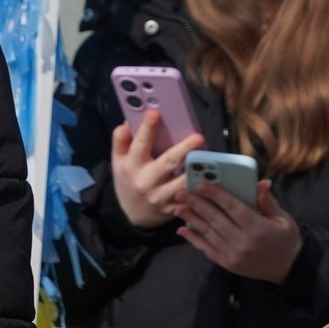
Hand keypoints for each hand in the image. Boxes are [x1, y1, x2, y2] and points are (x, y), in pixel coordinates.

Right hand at [110, 110, 204, 228]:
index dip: (147, 128)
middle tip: (199, 137)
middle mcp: (146, 181)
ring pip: (183, 183)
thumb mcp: (117, 161)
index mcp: (131, 166)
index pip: (140, 144)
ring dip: (196, 171)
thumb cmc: (127, 180)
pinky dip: (200, 190)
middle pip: (168, 162)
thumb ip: (120, 140)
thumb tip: (127, 122)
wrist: (131, 214)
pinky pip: (190, 199)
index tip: (154, 113)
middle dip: (184, 149)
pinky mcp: (172, 208)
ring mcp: (160, 197)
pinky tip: (211, 180)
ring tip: (209, 160)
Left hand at [173, 178, 302, 283]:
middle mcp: (243, 242)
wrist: (288, 270)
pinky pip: (207, 249)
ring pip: (208, 233)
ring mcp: (233, 255)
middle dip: (197, 204)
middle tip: (181, 193)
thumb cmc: (285, 239)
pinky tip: (183, 229)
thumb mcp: (283, 218)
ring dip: (192, 219)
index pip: (233, 207)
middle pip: (216, 219)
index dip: (216, 194)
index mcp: (258, 228)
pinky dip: (194, 239)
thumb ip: (268, 201)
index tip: (202, 183)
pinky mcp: (228, 264)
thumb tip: (260, 183)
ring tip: (178, 207)